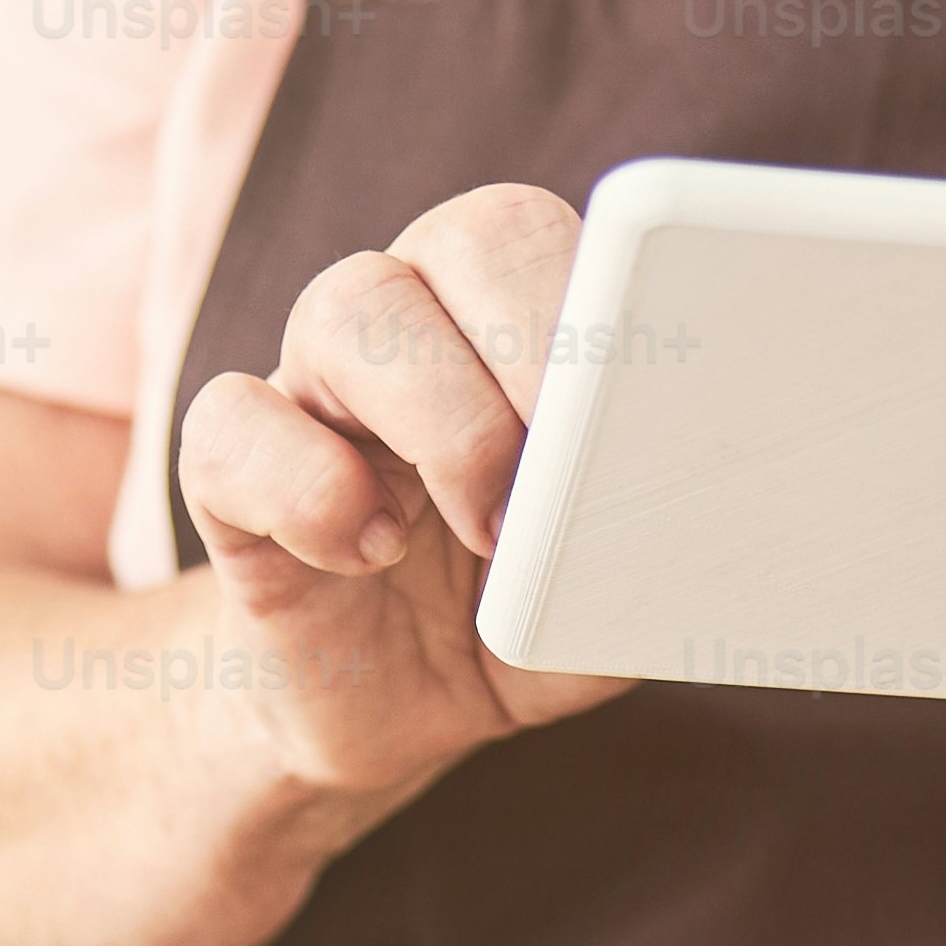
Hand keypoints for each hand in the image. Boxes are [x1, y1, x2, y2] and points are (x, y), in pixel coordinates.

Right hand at [170, 184, 639, 827]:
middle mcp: (415, 324)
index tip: (637, 413)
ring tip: (490, 532)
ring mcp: (315, 390)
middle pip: (461, 237)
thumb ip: (662, 532)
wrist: (406, 711)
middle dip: (534, 347)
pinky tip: (367, 554)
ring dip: (442, 418)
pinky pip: (228, 426)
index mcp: (516, 322)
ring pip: (346, 306)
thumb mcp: (619, 587)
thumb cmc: (527, 622)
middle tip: (567, 473)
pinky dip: (306, 486)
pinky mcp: (234, 477)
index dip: (593, 304)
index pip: (550, 235)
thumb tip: (718, 497)